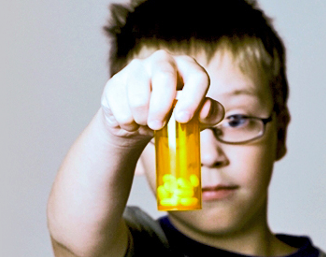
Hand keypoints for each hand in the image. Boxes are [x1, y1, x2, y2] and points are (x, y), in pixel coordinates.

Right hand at [100, 50, 223, 139]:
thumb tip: (205, 108)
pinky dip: (126, 121)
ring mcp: (137, 68)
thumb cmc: (173, 118)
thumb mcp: (196, 120)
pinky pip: (119, 104)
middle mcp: (163, 61)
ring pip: (138, 94)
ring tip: (145, 125)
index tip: (183, 119)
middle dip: (161, 107)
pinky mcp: (115, 81)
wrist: (139, 123)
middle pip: (164, 76)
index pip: (197, 76)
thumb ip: (210, 114)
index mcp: (188, 68)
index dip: (192, 99)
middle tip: (157, 126)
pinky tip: (131, 122)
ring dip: (141, 118)